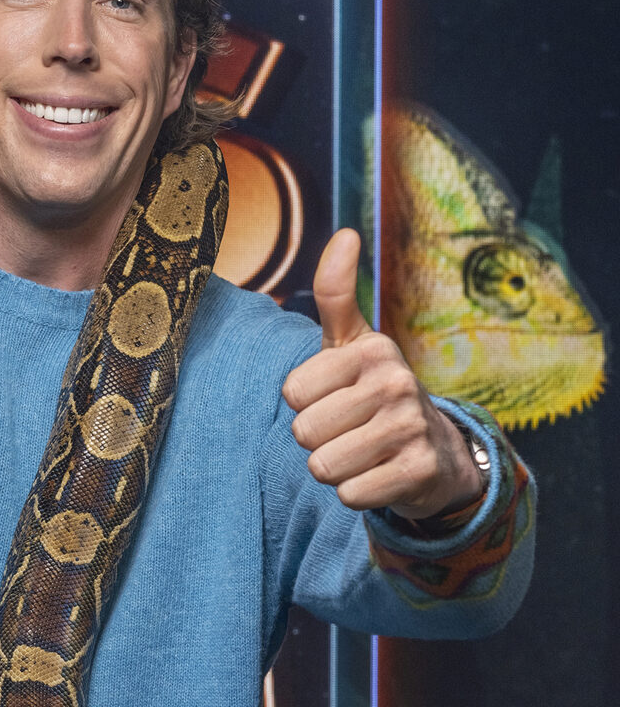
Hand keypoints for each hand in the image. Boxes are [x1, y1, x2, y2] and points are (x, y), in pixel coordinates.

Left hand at [282, 229, 483, 519]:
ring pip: (323, 466)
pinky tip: (379, 474)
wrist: (436, 450)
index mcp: (371, 349)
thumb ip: (335, 292)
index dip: (304, 402)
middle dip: (316, 439)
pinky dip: (356, 493)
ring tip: (361, 451)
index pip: (292, 392)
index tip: (334, 395)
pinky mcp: (421, 471)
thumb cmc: (373, 389)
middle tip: (348, 429)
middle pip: (304, 432)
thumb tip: (345, 232)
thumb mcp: (351, 341)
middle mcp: (396, 382)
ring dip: (334, 468)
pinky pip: (351, 495)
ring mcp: (412, 427)